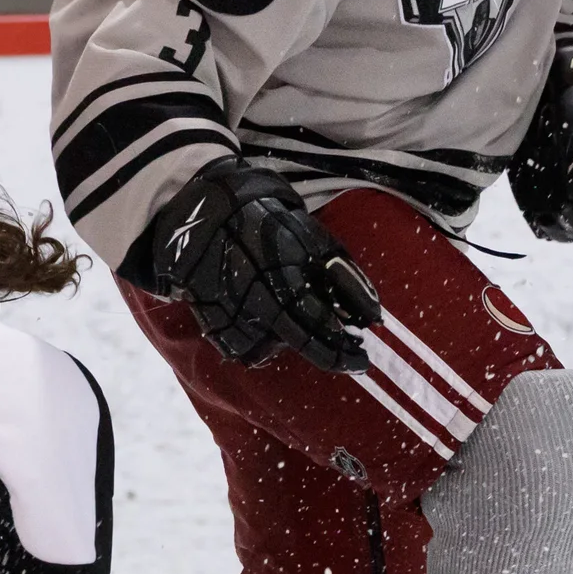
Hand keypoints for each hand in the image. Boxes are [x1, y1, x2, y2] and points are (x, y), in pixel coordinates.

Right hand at [148, 160, 381, 373]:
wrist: (200, 214)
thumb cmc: (263, 219)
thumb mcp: (310, 235)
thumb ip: (342, 275)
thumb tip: (372, 314)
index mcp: (285, 280)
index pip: (321, 326)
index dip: (343, 349)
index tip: (363, 358)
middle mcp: (258, 302)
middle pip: (298, 343)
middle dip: (329, 355)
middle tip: (351, 359)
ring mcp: (232, 313)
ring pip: (268, 349)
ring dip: (292, 347)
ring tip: (309, 337)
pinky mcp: (211, 318)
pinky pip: (239, 347)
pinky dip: (259, 347)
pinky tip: (271, 335)